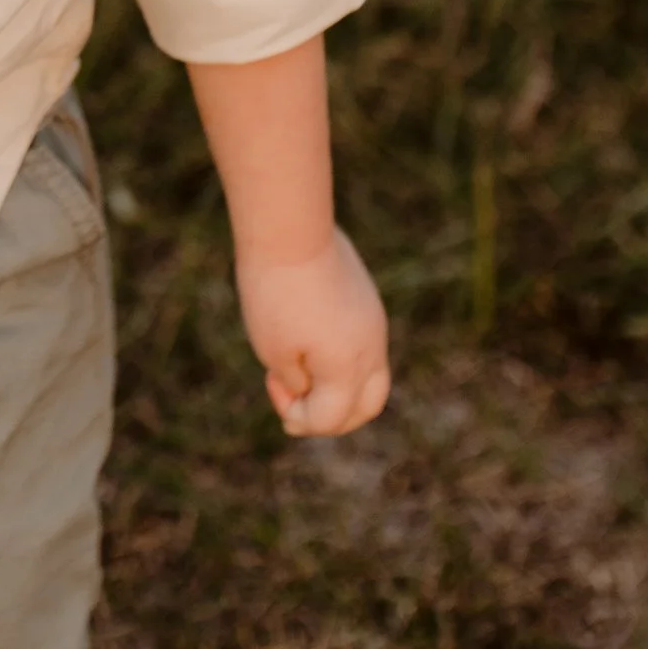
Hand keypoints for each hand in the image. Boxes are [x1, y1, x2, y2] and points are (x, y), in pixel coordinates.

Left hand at [234, 225, 389, 436]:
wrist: (290, 230)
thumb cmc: (274, 293)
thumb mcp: (274, 351)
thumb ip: (298, 384)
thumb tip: (309, 392)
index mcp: (349, 368)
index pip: (331, 418)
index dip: (299, 417)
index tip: (272, 386)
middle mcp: (372, 350)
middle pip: (366, 407)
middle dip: (331, 416)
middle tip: (295, 404)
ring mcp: (375, 324)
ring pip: (371, 377)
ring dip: (338, 387)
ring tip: (299, 370)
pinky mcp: (368, 302)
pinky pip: (365, 347)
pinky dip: (342, 360)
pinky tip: (308, 341)